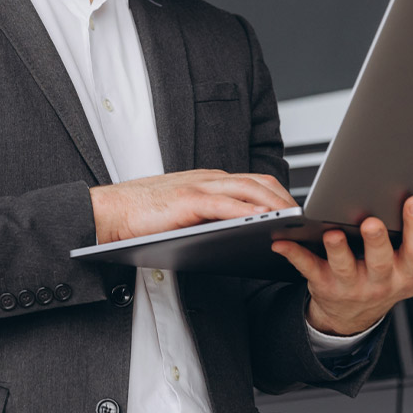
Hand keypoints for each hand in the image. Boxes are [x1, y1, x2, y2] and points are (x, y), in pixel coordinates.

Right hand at [90, 169, 296, 244]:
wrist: (107, 211)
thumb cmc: (139, 215)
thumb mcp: (181, 211)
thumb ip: (206, 215)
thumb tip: (232, 233)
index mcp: (206, 180)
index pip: (253, 183)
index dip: (279, 195)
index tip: (296, 213)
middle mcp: (207, 179)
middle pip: (259, 183)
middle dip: (286, 200)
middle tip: (305, 220)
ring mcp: (198, 187)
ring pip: (249, 191)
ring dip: (276, 207)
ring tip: (294, 223)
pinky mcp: (188, 201)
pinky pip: (227, 205)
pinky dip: (249, 213)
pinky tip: (263, 225)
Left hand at [272, 196, 412, 335]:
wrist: (354, 315)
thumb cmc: (392, 281)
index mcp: (408, 272)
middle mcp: (381, 280)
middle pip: (381, 260)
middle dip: (377, 241)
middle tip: (372, 220)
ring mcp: (350, 284)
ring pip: (343, 266)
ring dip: (337, 249)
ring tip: (331, 232)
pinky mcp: (321, 284)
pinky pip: (306, 268)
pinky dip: (293, 254)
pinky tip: (281, 241)